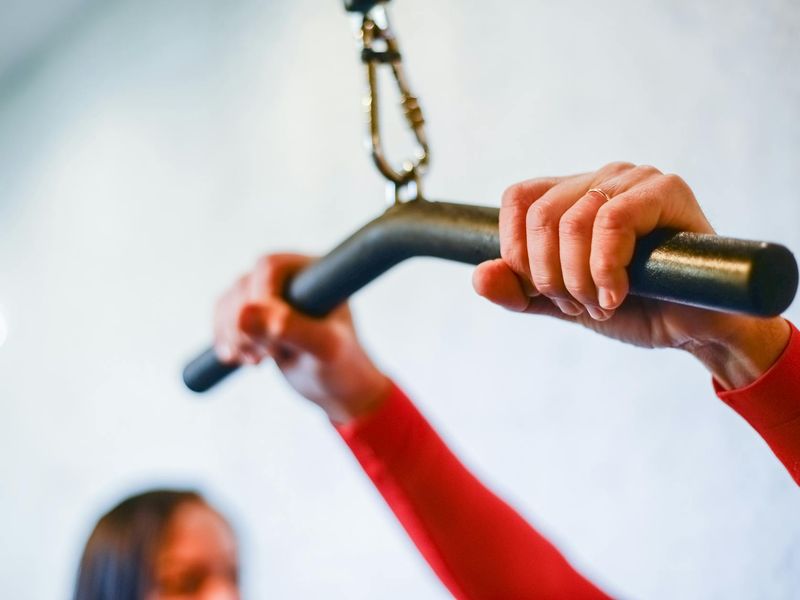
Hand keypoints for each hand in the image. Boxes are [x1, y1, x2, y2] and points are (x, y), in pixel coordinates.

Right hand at [214, 254, 390, 423]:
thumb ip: (291, 328)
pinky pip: (223, 314)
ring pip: (229, 300)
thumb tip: (245, 312)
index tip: (274, 345)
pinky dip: (225, 339)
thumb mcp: (324, 348)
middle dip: (244, 325)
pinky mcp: (255, 311)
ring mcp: (271, 292)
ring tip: (257, 361)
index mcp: (315, 271)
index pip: (269, 268)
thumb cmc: (341, 366)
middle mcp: (291, 275)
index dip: (260, 301)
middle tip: (266, 357)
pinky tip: (241, 359)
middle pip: (244, 285)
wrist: (336, 387)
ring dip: (232, 335)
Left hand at [473, 162, 789, 388]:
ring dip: (580, 279)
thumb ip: (520, 292)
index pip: (518, 200)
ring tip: (603, 304)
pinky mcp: (667, 191)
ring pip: (572, 220)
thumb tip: (478, 276)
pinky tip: (618, 294)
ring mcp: (634, 180)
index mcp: (572, 195)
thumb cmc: (634, 307)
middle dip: (550, 276)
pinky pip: (611, 220)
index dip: (518, 250)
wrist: (693, 329)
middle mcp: (600, 179)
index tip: (545, 292)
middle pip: (540, 215)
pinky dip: (605, 268)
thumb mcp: (563, 303)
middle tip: (579, 305)